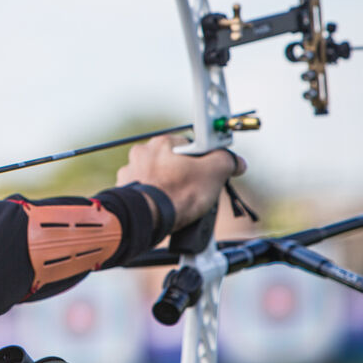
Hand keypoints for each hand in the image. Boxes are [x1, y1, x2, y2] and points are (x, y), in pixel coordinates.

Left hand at [116, 135, 245, 230]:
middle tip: (196, 191)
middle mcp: (142, 154)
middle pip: (173, 162)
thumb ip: (227, 160)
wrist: (147, 219)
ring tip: (180, 202)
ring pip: (159, 177)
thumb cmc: (177, 195)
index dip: (204, 160)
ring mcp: (131, 173)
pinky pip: (146, 192)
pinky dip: (155, 199)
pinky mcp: (126, 192)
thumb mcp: (214, 172)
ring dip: (169, 187)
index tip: (209, 173)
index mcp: (162, 142)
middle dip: (186, 175)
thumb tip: (236, 161)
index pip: (190, 145)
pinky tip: (165, 208)